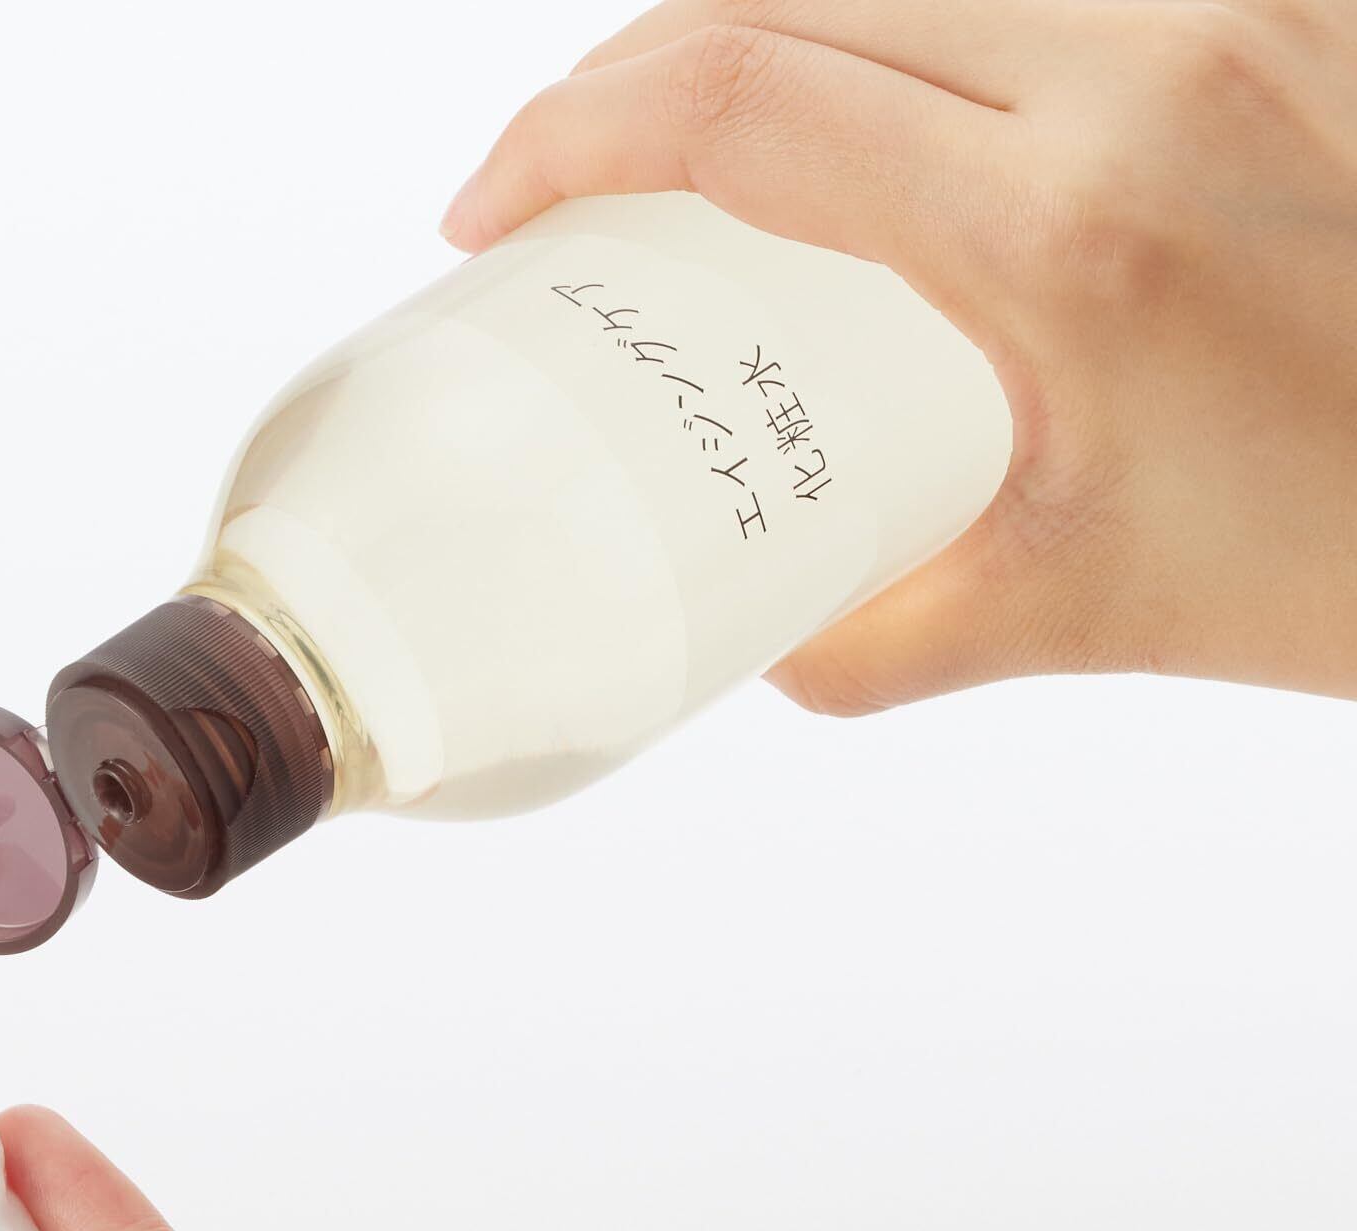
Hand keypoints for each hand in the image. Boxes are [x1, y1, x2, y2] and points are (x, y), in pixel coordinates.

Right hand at [442, 0, 1356, 713]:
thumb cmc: (1336, 555)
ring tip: (695, 160)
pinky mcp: (1266, 3)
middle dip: (631, 80)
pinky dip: (897, 35)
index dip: (570, 137)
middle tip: (564, 193)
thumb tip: (750, 631)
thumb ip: (866, 635)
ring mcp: (1219, 7)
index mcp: (1065, 228)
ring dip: (759, 41)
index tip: (491, 212)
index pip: (742, 103)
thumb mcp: (1066, 614)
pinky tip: (866, 120)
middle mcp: (1144, 64)